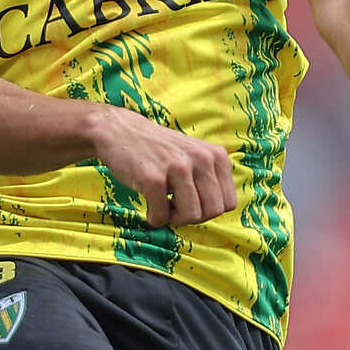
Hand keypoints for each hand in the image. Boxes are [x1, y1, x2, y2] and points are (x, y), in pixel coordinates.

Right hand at [87, 105, 236, 228]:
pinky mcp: (153, 178)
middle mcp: (201, 159)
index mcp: (215, 155)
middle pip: (212, 212)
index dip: (209, 210)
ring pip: (191, 216)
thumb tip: (221, 211)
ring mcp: (177, 167)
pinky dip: (154, 217)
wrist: (120, 131)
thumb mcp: (194, 155)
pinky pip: (161, 216)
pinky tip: (148, 201)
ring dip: (174, 218)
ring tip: (163, 203)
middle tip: (176, 205)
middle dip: (193, 217)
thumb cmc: (159, 150)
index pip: (229, 203)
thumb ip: (211, 178)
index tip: (193, 202)